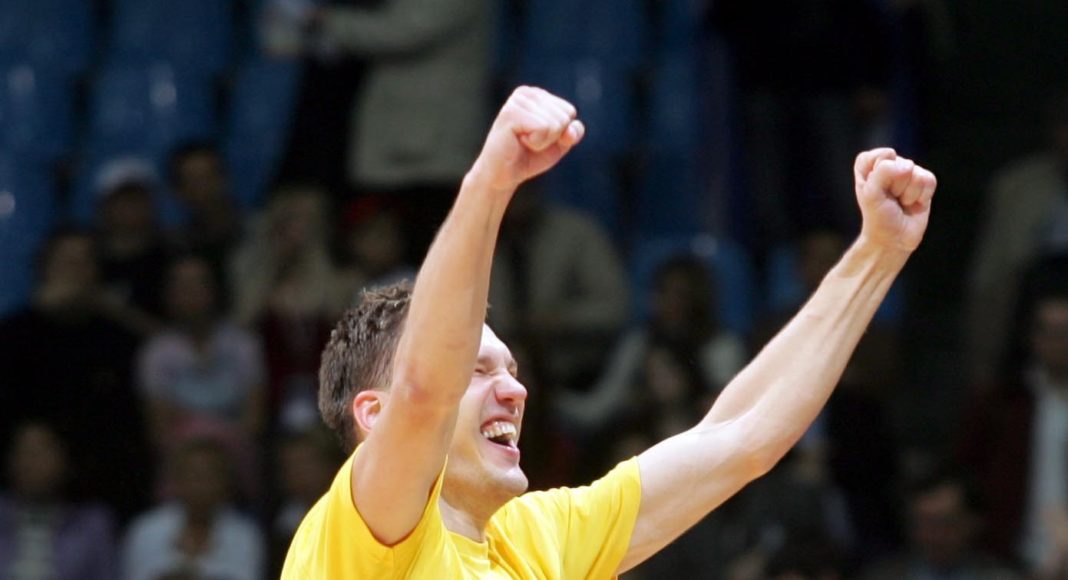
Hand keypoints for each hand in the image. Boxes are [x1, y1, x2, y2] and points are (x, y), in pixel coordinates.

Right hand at [470, 86, 584, 192]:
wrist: (502, 176)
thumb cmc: (528, 157)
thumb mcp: (558, 145)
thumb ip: (572, 133)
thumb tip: (571, 129)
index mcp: (537, 96)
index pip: (569, 111)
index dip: (559, 133)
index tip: (538, 138)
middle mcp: (527, 93)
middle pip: (564, 116)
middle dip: (552, 137)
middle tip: (530, 142)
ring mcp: (518, 101)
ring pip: (555, 123)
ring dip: (543, 141)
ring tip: (523, 142)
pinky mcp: (511, 113)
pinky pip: (543, 128)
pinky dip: (536, 143)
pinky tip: (519, 142)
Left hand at [854, 148, 936, 251]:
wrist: (894, 239)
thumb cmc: (878, 217)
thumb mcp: (871, 195)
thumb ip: (883, 173)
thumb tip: (908, 166)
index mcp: (869, 165)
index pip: (881, 156)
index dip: (880, 174)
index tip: (875, 191)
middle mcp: (889, 165)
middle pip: (900, 164)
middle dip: (895, 186)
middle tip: (890, 200)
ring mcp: (908, 173)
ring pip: (916, 173)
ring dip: (908, 194)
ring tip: (901, 203)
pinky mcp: (924, 183)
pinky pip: (929, 180)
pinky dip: (921, 197)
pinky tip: (914, 204)